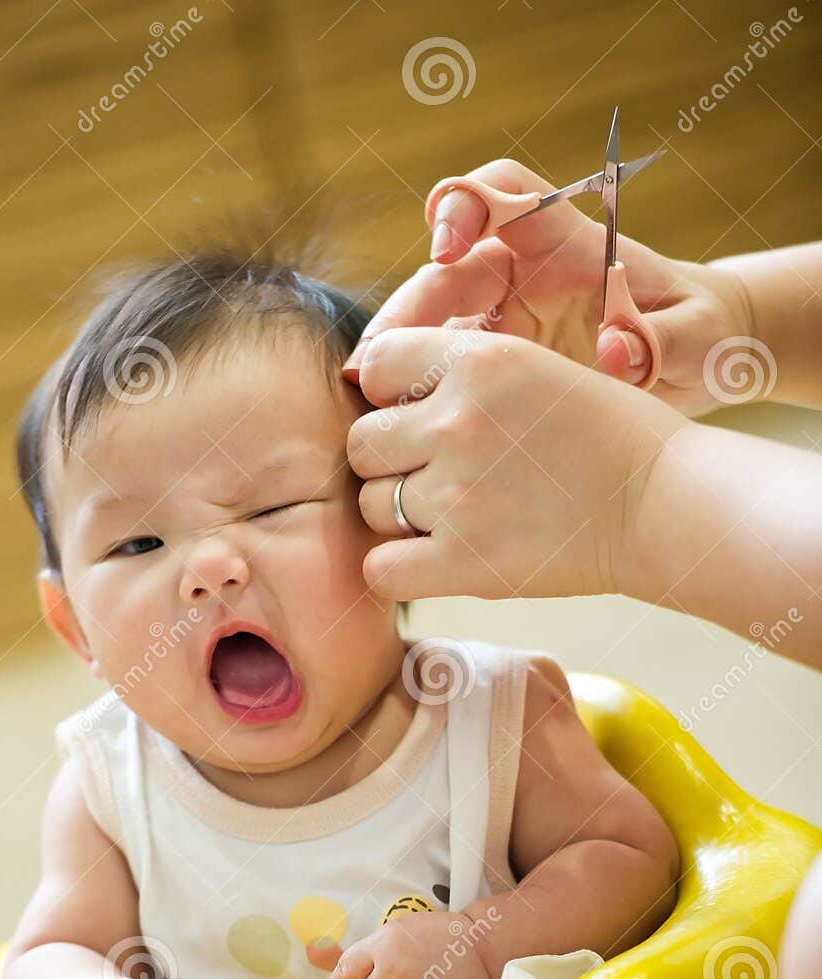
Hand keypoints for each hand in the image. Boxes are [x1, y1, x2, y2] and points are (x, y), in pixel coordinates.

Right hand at [343, 159, 751, 415]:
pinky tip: (395, 429)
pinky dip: (412, 397)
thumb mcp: (700, 337)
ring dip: (395, 359)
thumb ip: (664, 341)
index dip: (466, 204)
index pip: (505, 194)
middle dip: (406, 308)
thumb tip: (616, 351)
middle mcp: (520, 273)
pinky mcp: (485, 368)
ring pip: (427, 327)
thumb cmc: (699, 334)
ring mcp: (497, 322)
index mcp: (567, 242)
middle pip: (445, 271)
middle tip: (376, 359)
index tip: (444, 243)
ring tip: (371, 399)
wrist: (691, 365)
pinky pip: (436, 375)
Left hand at [346, 325, 685, 603]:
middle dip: (391, 460)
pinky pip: (381, 568)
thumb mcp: (534, 367)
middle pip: (362, 443)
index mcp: (478, 360)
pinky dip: (398, 568)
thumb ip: (459, 373)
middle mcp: (457, 422)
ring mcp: (456, 494)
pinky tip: (435, 559)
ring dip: (399, 514)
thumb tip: (371, 385)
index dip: (388, 395)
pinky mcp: (464, 561)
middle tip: (440, 474)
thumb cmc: (608, 436)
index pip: (374, 365)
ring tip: (456, 514)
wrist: (664, 502)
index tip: (420, 417)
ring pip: (370, 505)